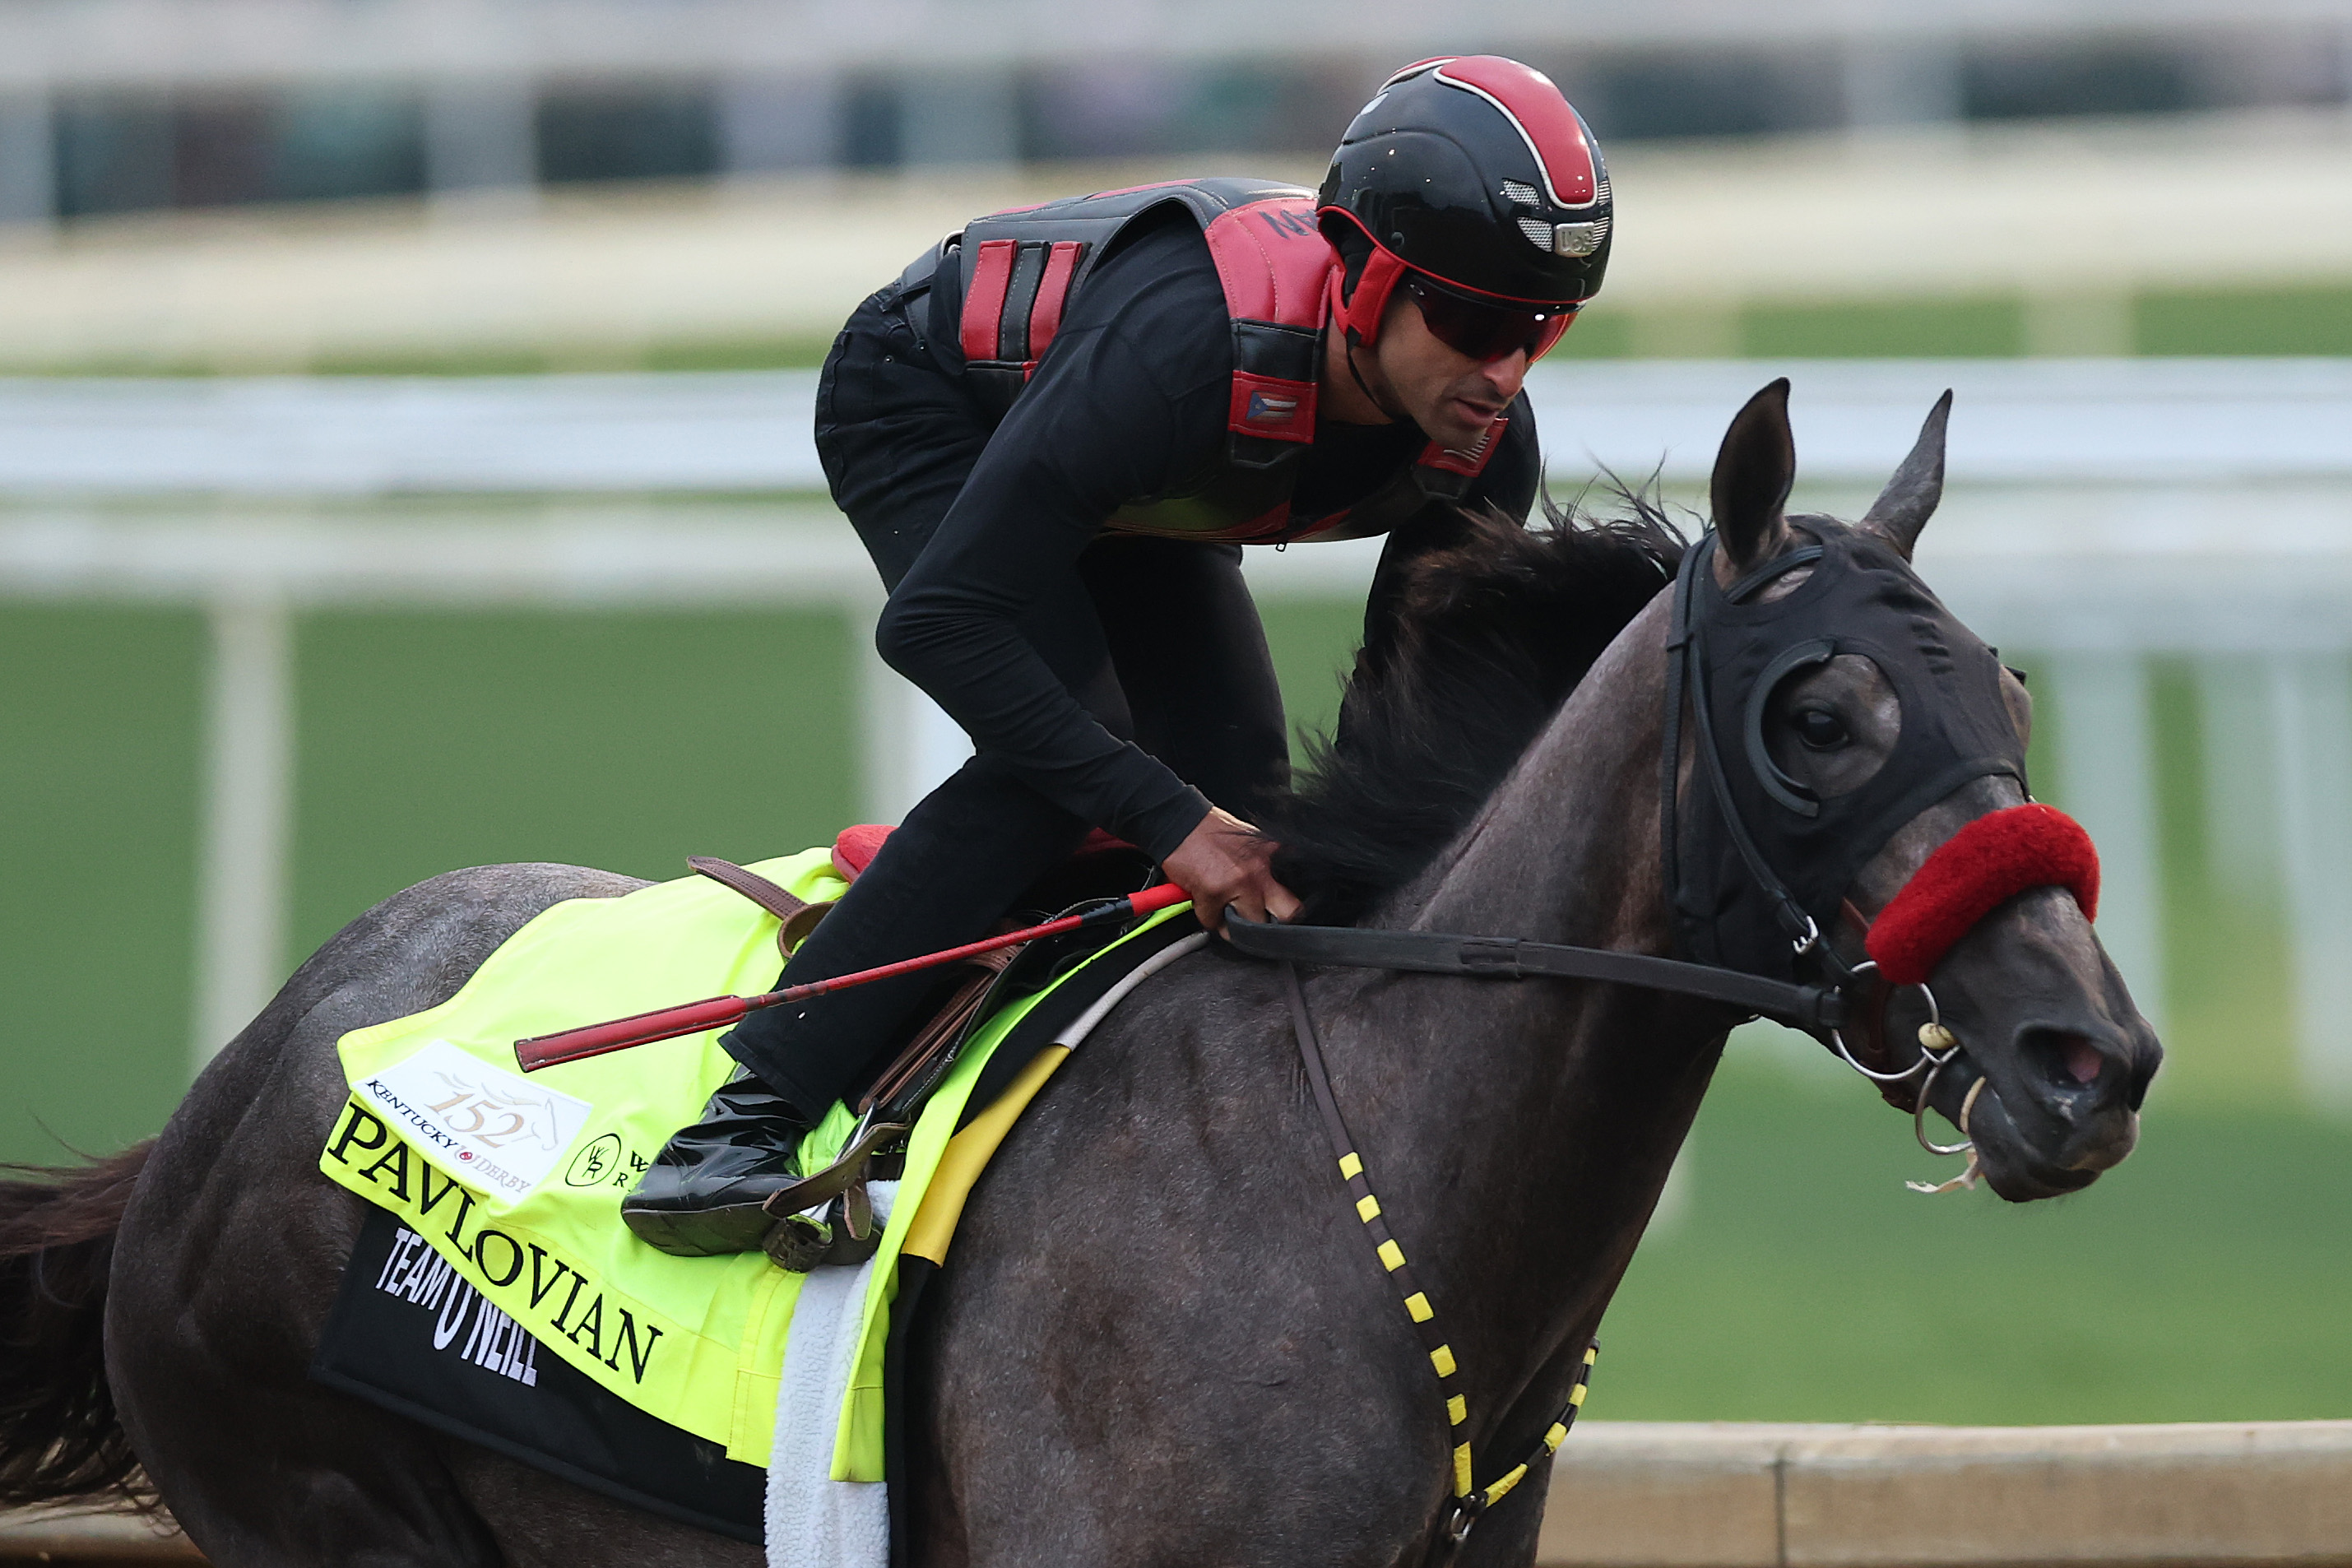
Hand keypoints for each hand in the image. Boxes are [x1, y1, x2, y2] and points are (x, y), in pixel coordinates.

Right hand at [1160, 807, 1301, 937]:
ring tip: (1228, 916)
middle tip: (1262, 921)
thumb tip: (1272, 879)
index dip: (1290, 903)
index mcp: (1269, 854)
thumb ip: (1264, 858)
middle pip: (1287, 913)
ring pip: (1249, 926)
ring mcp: (1237, 884)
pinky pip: (1214, 922)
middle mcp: (1258, 871)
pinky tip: (1205, 903)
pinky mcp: (1212, 894)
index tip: (1283, 910)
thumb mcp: (1249, 839)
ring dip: (1238, 926)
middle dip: (1276, 922)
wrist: (1177, 822)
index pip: (1295, 887)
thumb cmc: (1207, 829)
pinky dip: (1209, 917)